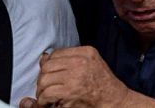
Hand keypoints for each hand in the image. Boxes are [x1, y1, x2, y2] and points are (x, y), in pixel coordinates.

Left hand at [29, 46, 143, 107]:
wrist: (114, 100)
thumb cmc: (102, 84)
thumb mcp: (91, 63)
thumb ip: (70, 59)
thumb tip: (44, 58)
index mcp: (86, 52)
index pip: (56, 53)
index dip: (49, 65)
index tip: (50, 74)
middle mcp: (80, 61)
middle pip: (47, 66)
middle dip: (42, 78)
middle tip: (45, 88)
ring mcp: (75, 76)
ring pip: (44, 80)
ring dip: (41, 91)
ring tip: (45, 97)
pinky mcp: (69, 91)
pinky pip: (47, 93)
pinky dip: (43, 101)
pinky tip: (47, 103)